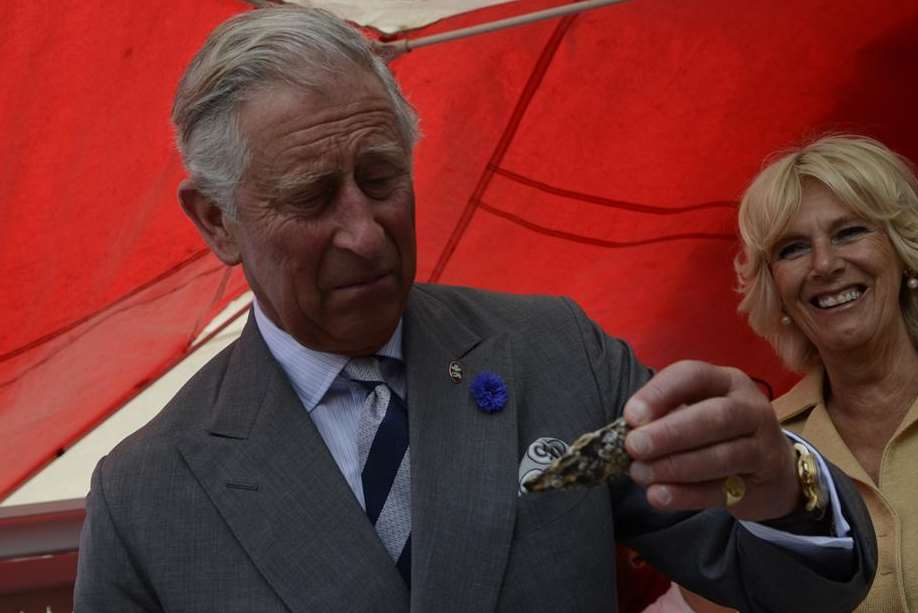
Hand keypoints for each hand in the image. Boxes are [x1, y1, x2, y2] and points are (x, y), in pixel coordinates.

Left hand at [623, 360, 799, 520]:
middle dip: (670, 433)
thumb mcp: (696, 411)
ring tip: (641, 474)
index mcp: (727, 382)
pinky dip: (687, 495)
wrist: (772, 470)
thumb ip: (665, 415)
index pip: (694, 376)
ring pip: (723, 456)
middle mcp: (751, 408)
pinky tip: (659, 496)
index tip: (630, 416)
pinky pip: (724, 490)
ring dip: (675, 466)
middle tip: (634, 446)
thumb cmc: (718, 433)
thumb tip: (630, 429)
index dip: (660, 393)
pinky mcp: (763, 483)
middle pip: (715, 417)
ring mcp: (763, 446)